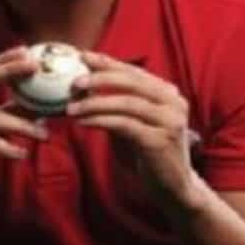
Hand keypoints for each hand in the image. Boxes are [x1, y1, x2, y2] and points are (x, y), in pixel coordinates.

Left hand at [67, 51, 198, 210]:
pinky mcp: (160, 140)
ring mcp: (170, 121)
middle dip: (100, 78)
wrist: (173, 189)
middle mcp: (173, 103)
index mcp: (168, 94)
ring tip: (71, 107)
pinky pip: (125, 124)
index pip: (134, 72)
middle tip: (74, 82)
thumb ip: (116, 107)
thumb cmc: (148, 155)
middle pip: (132, 82)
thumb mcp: (131, 126)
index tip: (82, 56)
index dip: (108, 62)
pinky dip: (101, 120)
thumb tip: (83, 89)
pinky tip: (83, 122)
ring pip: (127, 103)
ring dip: (95, 103)